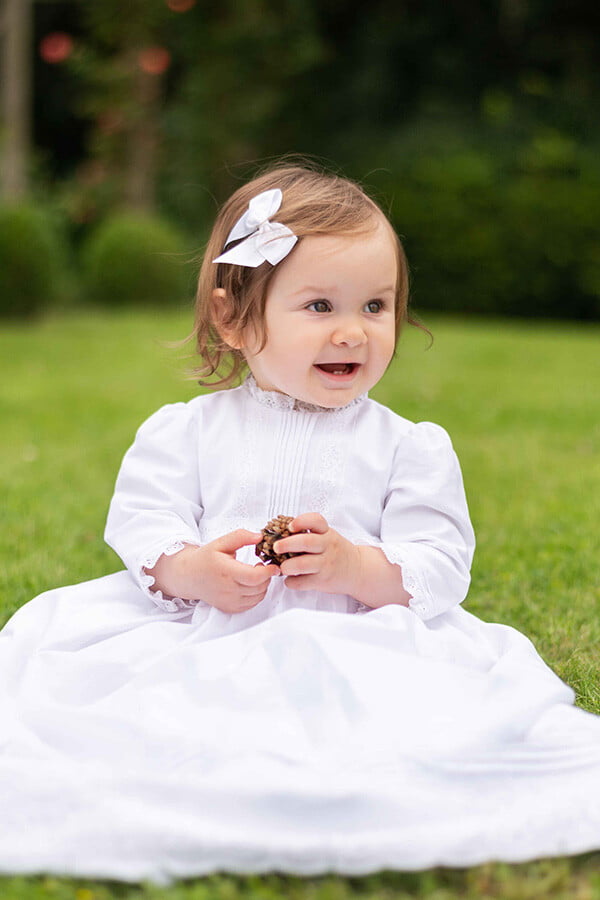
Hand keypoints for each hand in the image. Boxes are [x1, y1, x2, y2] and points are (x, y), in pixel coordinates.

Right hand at [145, 530, 279, 613]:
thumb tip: (259, 537)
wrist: (189, 576)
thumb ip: (241, 537)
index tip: (273, 565)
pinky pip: (251, 604)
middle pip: (259, 587)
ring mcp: (229, 601)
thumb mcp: (221, 542)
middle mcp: (227, 589)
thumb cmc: (205, 559)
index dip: (268, 571)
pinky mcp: (230, 608)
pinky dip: (256, 595)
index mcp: (226, 571)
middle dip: (266, 576)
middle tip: (261, 566)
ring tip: (254, 574)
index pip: (255, 577)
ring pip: (258, 597)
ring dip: (262, 585)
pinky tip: (249, 584)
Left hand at [273, 513, 360, 595]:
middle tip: (276, 547)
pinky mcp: (323, 581)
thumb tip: (280, 532)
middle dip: (286, 544)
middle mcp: (327, 546)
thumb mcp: (328, 536)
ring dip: (287, 566)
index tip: (290, 525)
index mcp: (327, 533)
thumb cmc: (337, 551)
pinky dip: (291, 582)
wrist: (357, 570)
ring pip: (302, 564)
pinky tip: (290, 579)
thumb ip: (310, 533)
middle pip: (306, 542)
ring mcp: (326, 564)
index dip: (301, 521)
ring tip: (283, 567)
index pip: (316, 521)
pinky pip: (302, 582)